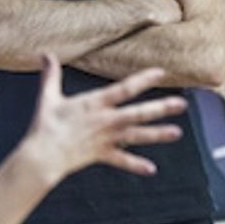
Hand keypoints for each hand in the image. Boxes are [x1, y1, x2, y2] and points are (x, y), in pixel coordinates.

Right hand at [23, 55, 186, 178]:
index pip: (124, 88)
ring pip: (136, 135)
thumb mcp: (48, 97)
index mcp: (95, 103)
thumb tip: (44, 54)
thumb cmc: (45, 125)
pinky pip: (121, 160)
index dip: (143, 80)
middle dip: (161, 108)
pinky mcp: (102, 154)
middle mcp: (105, 120)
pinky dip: (135, 165)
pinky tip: (151, 169)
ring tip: (177, 133)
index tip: (161, 73)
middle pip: (138, 113)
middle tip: (182, 104)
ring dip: (157, 134)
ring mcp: (106, 138)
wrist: (41, 155)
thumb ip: (51, 75)